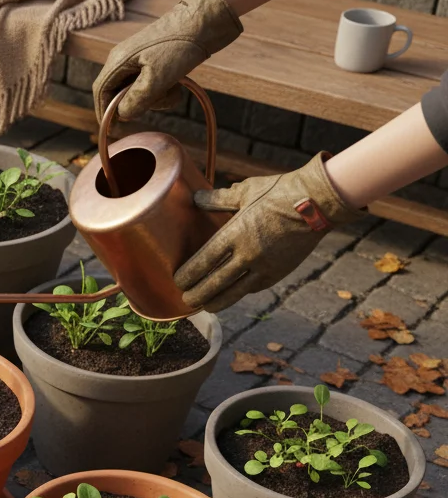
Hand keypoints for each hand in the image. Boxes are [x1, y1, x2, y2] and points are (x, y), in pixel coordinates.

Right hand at [92, 0, 242, 121]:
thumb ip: (136, 100)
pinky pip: (152, 84)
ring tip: (174, 90)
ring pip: (138, 90)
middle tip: (158, 102)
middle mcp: (125, 59)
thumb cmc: (180, 45)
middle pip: (120, 93)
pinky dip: (163, 90)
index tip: (113, 130)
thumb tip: (122, 114)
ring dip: (155, 98)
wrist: (207, 18)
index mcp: (119, 60)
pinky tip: (178, 85)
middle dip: (138, 103)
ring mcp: (140, 59)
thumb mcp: (157, 78)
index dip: (104, 112)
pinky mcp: (156, 61)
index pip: (101, 91)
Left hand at [174, 154, 363, 313]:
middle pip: (215, 283)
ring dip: (217, 301)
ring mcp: (265, 266)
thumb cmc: (280, 191)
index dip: (188, 275)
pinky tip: (232, 294)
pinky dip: (241, 292)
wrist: (319, 201)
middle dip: (197, 294)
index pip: (204, 261)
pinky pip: (255, 287)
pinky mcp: (280, 272)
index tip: (178, 280)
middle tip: (185, 300)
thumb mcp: (246, 191)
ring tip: (205, 306)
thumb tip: (196, 198)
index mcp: (236, 233)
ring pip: (235, 292)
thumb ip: (218, 199)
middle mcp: (248, 254)